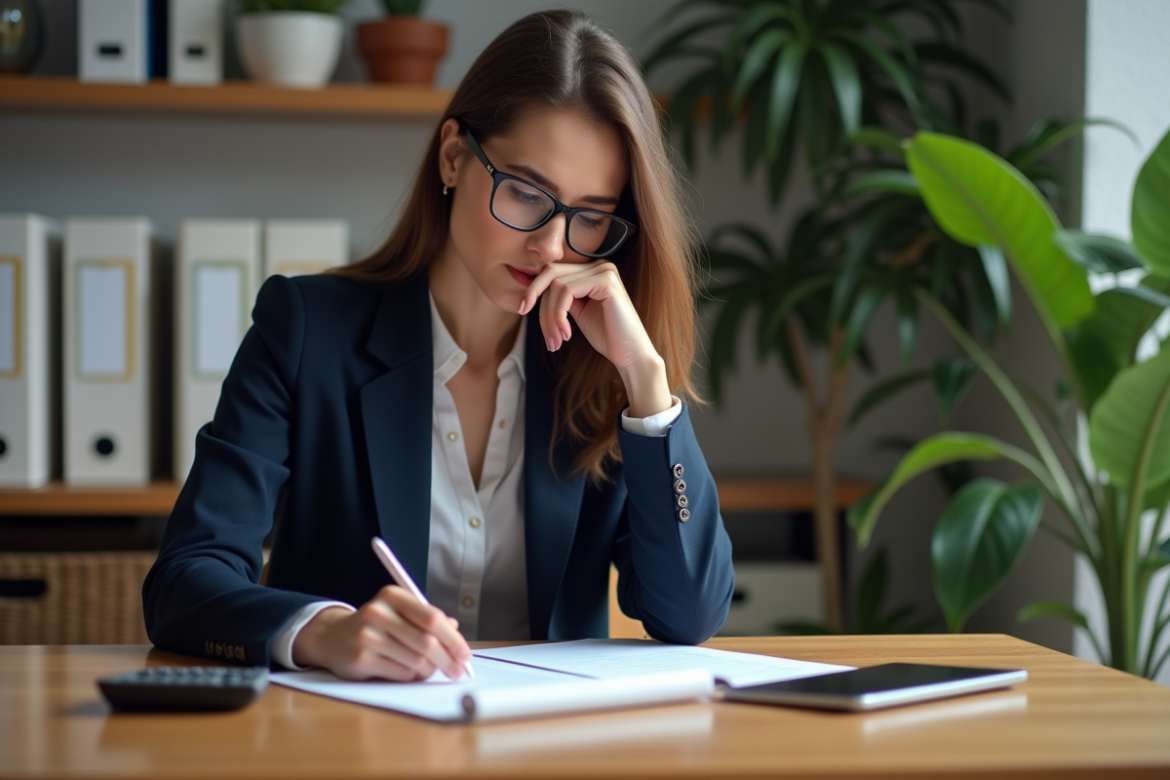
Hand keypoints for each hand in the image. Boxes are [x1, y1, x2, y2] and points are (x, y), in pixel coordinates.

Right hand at [291, 586, 472, 680]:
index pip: (432, 618)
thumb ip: (426, 619)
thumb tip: (455, 629)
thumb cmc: (376, 626)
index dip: (453, 639)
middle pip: (426, 641)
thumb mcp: (400, 614)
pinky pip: (401, 673)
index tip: (465, 655)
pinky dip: (411, 676)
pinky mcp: (360, 659)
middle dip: (447, 660)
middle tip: (456, 671)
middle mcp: (378, 612)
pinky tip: (408, 672)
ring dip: (428, 670)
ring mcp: (367, 635)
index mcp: (393, 596)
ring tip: (427, 669)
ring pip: (416, 660)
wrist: (332, 638)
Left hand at [518, 260, 672, 416]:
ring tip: (556, 340)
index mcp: (592, 269)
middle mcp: (600, 265)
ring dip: (549, 317)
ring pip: (556, 285)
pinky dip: (559, 315)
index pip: (553, 271)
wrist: (630, 354)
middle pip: (551, 273)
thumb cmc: (606, 335)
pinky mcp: (606, 281)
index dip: (534, 290)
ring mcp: (604, 270)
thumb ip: (560, 296)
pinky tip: (567, 334)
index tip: (523, 310)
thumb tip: (531, 288)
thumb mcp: (577, 310)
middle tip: (541, 330)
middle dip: (538, 302)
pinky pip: (567, 292)